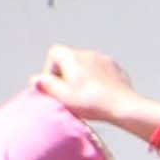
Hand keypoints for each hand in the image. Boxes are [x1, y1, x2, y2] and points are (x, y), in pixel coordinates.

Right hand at [32, 49, 146, 133]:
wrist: (124, 106)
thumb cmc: (92, 102)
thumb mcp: (63, 97)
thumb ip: (47, 86)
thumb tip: (35, 80)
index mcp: (72, 56)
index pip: (53, 54)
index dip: (50, 70)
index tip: (55, 86)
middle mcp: (88, 53)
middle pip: (71, 60)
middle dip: (68, 75)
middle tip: (71, 94)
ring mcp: (105, 59)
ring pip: (88, 66)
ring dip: (84, 77)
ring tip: (87, 96)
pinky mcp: (117, 69)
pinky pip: (103, 72)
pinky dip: (99, 80)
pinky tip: (102, 95)